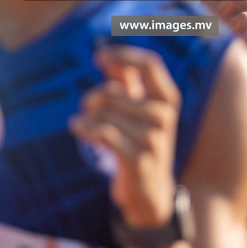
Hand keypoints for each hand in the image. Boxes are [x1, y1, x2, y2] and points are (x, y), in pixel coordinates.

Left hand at [69, 46, 180, 228]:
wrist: (151, 192)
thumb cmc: (141, 142)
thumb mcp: (140, 110)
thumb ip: (128, 82)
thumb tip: (105, 56)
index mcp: (168, 98)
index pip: (149, 64)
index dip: (123, 55)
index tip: (99, 57)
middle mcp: (164, 116)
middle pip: (114, 91)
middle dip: (93, 97)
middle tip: (86, 106)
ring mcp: (154, 139)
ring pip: (105, 114)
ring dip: (86, 117)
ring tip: (82, 123)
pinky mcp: (138, 159)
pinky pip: (104, 133)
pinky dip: (85, 128)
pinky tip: (77, 127)